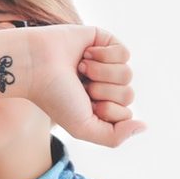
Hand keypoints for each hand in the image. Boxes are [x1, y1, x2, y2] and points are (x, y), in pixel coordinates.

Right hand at [26, 24, 145, 147]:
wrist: (36, 65)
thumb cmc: (54, 97)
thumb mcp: (82, 127)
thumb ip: (114, 137)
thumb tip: (143, 126)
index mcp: (98, 105)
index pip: (125, 114)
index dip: (106, 110)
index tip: (81, 103)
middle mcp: (103, 85)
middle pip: (128, 94)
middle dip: (103, 92)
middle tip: (79, 85)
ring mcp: (105, 63)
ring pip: (127, 74)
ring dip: (101, 73)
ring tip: (80, 68)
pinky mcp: (104, 41)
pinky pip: (124, 53)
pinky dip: (104, 55)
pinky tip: (85, 54)